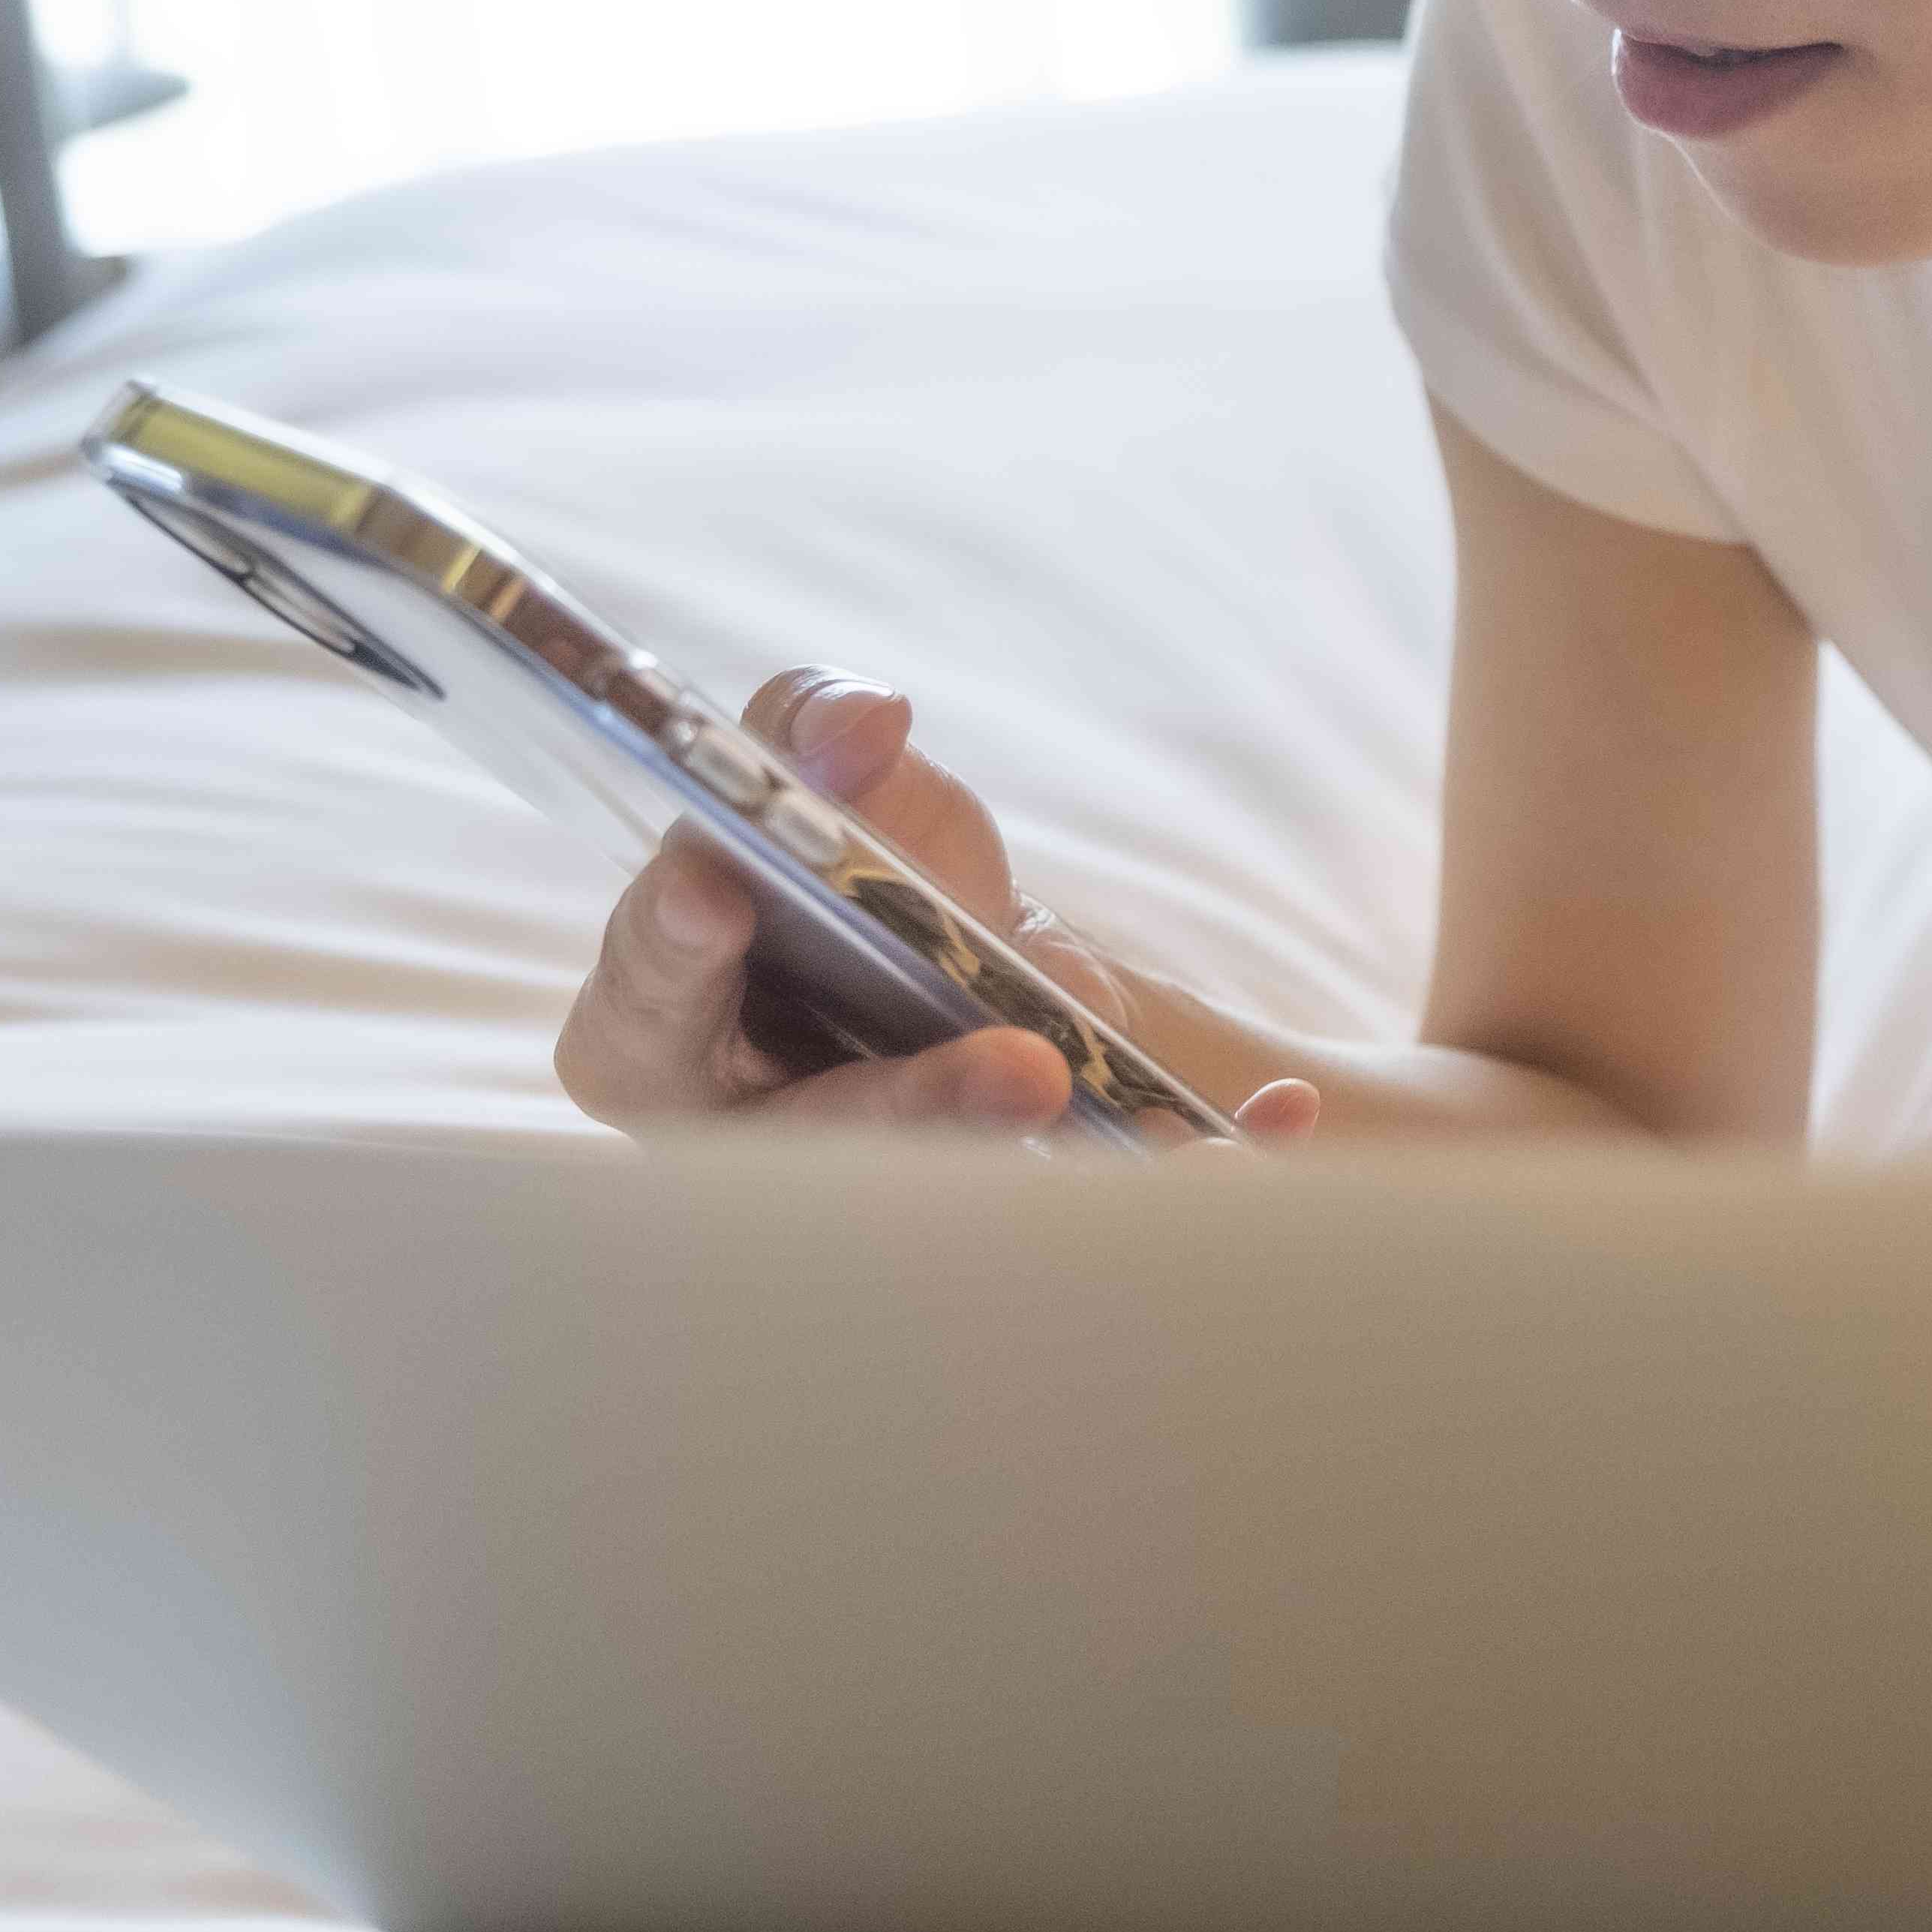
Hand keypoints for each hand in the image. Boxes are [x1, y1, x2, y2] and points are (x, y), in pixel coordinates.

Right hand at [552, 664, 1327, 1145]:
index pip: (651, 990)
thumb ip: (814, 733)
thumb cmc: (855, 871)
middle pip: (813, 1137)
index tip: (722, 896)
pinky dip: (1193, 1151)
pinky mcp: (995, 1209)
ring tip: (1140, 1117)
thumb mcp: (836, 782)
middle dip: (915, 1102)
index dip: (677, 945)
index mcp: (658, 1023)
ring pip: (949, 1195)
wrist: (971, 969)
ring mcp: (873, 1190)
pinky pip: (1095, 1196)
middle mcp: (745, 1138)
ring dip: (1048, 1151)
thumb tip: (865, 722)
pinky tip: (1281, 1119)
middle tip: (1023, 1067)